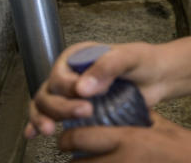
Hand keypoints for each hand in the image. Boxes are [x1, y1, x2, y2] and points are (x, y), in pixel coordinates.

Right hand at [27, 42, 166, 137]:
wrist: (157, 77)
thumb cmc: (144, 62)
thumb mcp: (129, 57)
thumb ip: (107, 67)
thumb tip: (82, 87)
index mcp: (78, 56)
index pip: (60, 74)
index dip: (68, 88)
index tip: (86, 98)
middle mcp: (70, 73)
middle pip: (49, 91)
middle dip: (59, 106)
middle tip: (84, 113)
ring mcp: (70, 93)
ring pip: (44, 105)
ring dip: (44, 118)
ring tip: (51, 130)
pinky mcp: (75, 110)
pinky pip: (50, 116)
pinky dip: (37, 124)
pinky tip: (33, 135)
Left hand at [56, 113, 190, 162]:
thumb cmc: (185, 146)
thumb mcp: (160, 125)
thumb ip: (139, 118)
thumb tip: (124, 111)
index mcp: (127, 139)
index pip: (81, 138)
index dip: (68, 139)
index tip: (66, 138)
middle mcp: (121, 160)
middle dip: (73, 161)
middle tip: (74, 156)